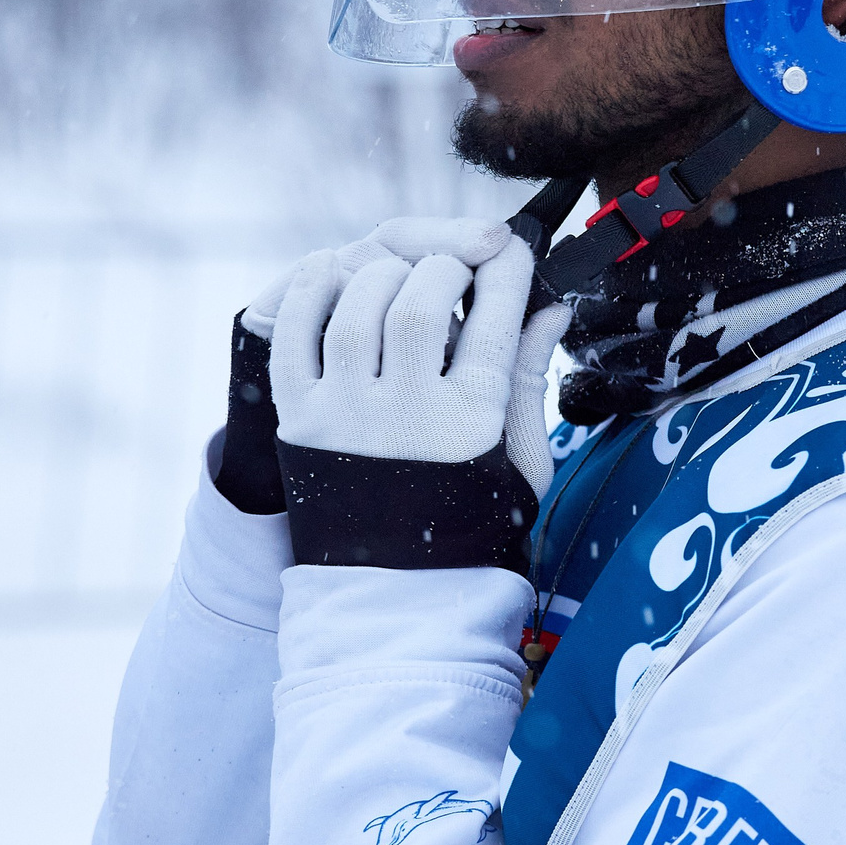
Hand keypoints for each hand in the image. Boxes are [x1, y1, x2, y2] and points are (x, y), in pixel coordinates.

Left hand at [216, 220, 525, 516]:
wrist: (399, 592)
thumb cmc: (471, 521)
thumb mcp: (521, 460)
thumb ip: (530, 380)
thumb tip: (550, 312)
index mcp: (472, 420)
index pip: (493, 317)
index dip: (506, 271)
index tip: (513, 253)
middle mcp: (406, 413)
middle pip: (420, 301)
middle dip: (444, 267)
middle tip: (454, 269)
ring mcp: (347, 415)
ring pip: (356, 310)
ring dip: (382, 275)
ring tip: (401, 276)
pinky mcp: (301, 421)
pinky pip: (295, 338)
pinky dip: (310, 294)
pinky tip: (332, 270)